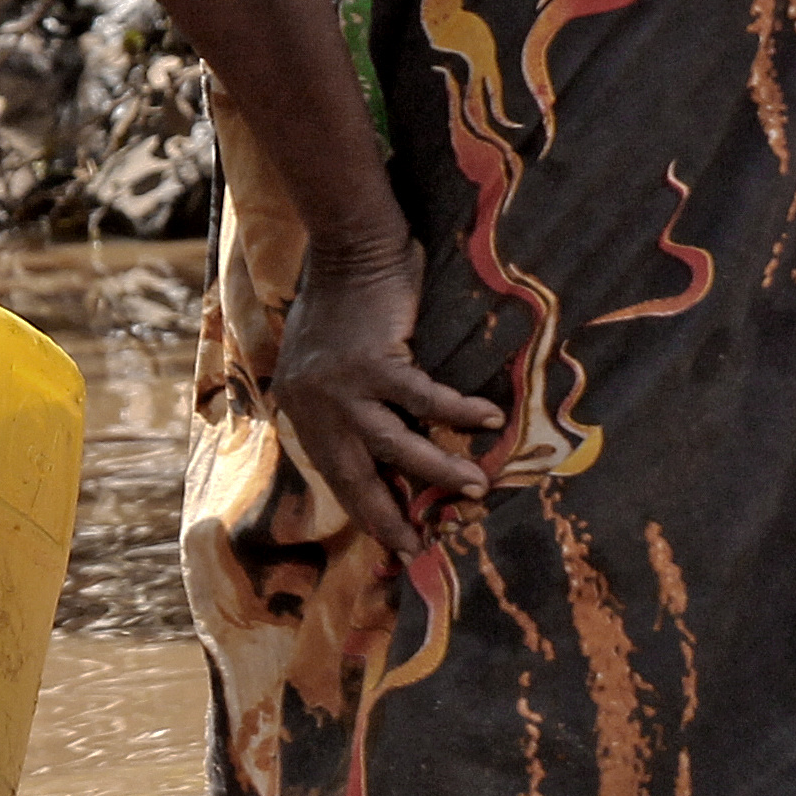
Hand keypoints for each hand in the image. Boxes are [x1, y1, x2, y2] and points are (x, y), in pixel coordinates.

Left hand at [276, 230, 501, 559]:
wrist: (346, 250)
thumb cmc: (343, 304)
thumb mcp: (326, 363)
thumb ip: (341, 404)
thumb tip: (380, 450)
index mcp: (303, 408)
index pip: (334, 472)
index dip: (363, 508)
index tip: (393, 540)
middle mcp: (315, 404)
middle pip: (355, 474)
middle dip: (388, 514)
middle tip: (420, 546)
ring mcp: (341, 385)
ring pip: (394, 445)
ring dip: (437, 471)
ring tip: (476, 489)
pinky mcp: (372, 362)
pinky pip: (423, 399)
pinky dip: (459, 413)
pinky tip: (491, 421)